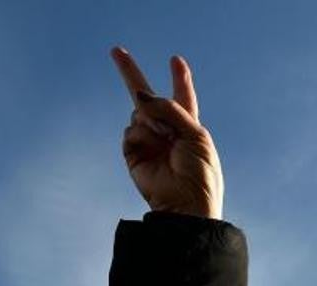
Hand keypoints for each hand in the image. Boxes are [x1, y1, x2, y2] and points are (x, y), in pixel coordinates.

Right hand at [111, 47, 223, 219]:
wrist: (185, 202)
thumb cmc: (199, 171)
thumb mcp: (195, 134)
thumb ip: (170, 110)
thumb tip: (140, 97)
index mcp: (189, 126)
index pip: (183, 97)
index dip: (180, 79)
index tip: (176, 60)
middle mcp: (166, 129)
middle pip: (147, 96)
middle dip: (130, 73)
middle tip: (117, 51)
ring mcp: (148, 139)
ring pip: (140, 111)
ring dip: (153, 121)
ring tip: (167, 142)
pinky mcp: (133, 151)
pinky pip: (132, 129)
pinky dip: (142, 135)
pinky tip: (154, 149)